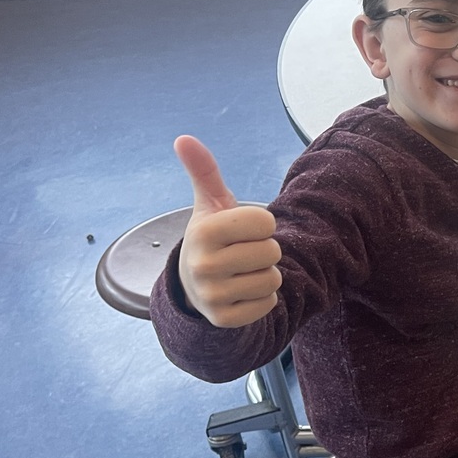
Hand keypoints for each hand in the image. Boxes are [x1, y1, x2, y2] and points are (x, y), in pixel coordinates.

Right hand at [174, 135, 281, 327]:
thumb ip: (204, 172)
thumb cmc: (213, 238)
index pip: (265, 223)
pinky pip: (269, 304)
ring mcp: (212, 296)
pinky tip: (241, 292)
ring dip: (264, 275)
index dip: (261, 225)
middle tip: (242, 253)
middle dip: (264, 251)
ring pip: (273, 280)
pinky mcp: (225, 319)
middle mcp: (203, 266)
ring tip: (241, 272)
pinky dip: (262, 299)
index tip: (242, 229)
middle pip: (272, 252)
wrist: (193, 285)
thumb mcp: (210, 204)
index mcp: (203, 232)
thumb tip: (183, 138)